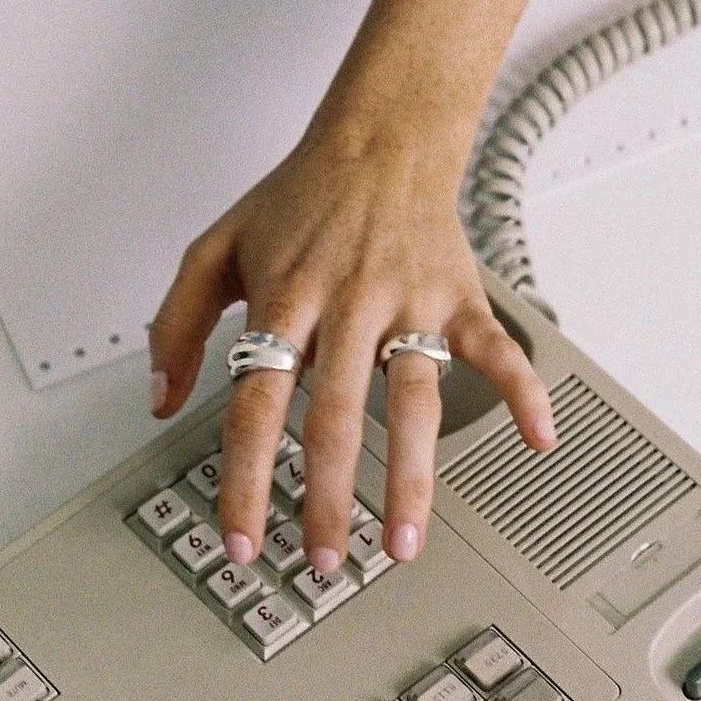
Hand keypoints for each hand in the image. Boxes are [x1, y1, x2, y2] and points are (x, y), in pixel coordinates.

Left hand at [147, 121, 555, 571]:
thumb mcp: (215, 248)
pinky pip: (498, 349)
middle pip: (335, 416)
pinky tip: (537, 440)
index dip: (246, 478)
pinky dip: (523, 392)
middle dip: (328, 500)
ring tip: (402, 543)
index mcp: (286, 299)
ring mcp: (410, 302)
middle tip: (325, 562)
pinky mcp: (460, 296)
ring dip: (411, 479)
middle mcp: (349, 305)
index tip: (243, 539)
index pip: (256, 404)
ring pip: (414, 401)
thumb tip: (163, 399)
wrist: (381, 139)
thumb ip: (176, 323)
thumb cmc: (300, 198)